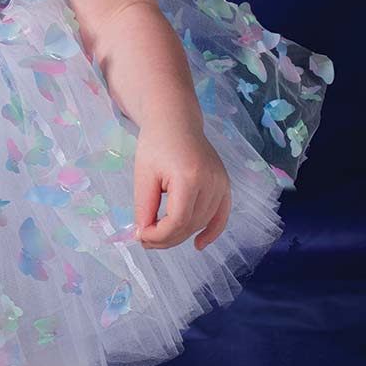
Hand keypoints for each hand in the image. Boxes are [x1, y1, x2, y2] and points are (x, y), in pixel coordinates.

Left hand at [132, 121, 231, 251]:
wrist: (175, 121)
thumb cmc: (156, 144)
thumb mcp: (143, 175)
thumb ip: (144, 207)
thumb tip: (144, 235)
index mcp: (189, 177)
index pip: (176, 221)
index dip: (158, 235)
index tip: (140, 236)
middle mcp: (210, 182)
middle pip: (190, 225)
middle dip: (167, 238)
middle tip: (145, 240)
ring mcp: (221, 183)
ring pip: (202, 223)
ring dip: (182, 235)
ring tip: (160, 236)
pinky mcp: (224, 184)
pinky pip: (221, 216)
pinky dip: (211, 232)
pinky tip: (198, 244)